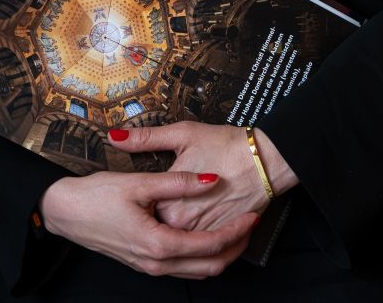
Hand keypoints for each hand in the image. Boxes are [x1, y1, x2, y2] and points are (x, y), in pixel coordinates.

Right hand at [38, 169, 258, 277]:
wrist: (63, 212)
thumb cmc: (96, 196)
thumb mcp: (139, 182)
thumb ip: (179, 182)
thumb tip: (212, 180)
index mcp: (157, 244)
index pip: (210, 245)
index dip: (236, 231)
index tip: (251, 215)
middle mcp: (155, 262)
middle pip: (210, 267)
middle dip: (235, 248)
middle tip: (251, 225)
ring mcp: (149, 265)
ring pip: (197, 271)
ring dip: (220, 253)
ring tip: (236, 229)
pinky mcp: (144, 261)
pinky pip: (182, 267)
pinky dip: (201, 255)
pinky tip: (206, 234)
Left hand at [113, 122, 298, 231]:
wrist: (267, 160)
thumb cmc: (227, 146)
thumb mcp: (183, 135)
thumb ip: (145, 139)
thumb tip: (115, 137)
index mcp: (169, 207)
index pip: (144, 213)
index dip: (145, 201)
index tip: (147, 192)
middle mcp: (184, 228)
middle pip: (162, 229)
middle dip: (158, 217)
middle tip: (164, 201)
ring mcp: (204, 235)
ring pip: (183, 240)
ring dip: (179, 230)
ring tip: (182, 211)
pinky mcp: (223, 237)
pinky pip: (205, 246)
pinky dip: (201, 237)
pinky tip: (201, 220)